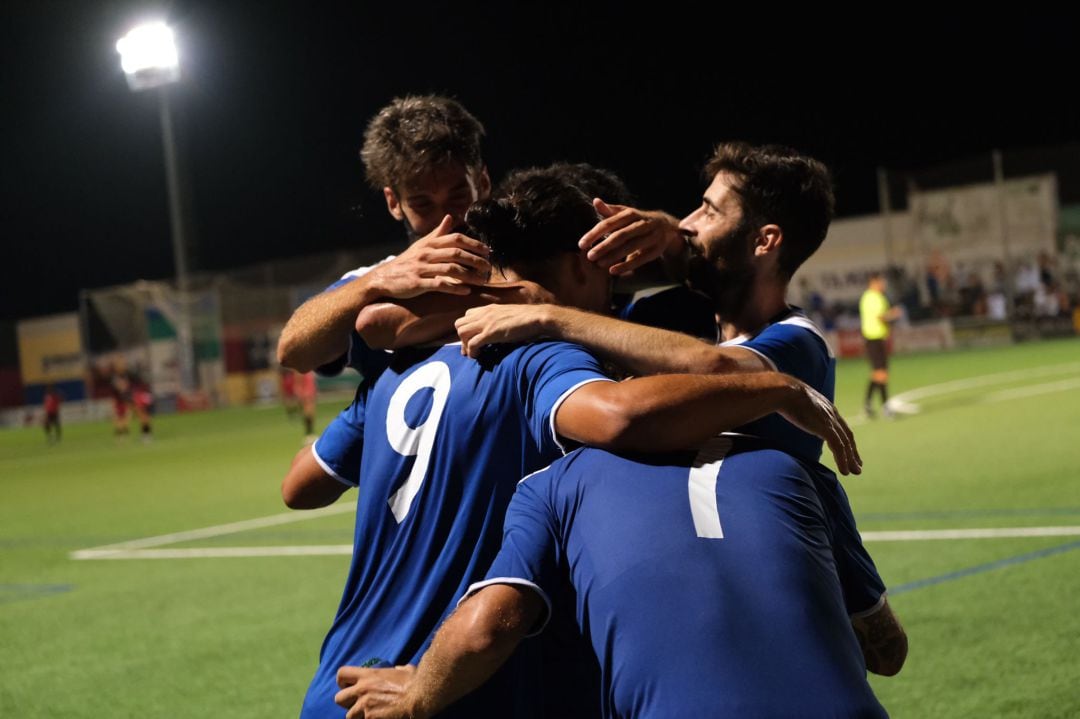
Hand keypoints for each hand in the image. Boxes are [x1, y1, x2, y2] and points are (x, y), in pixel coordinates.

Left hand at [335, 665, 420, 718]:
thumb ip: (396, 670)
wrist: (421, 697)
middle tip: (357, 706)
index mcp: (369, 675)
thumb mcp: (405, 670)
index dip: (343, 682)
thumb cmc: (415, 681)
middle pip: (339, 699)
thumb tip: (397, 670)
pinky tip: (380, 718)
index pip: (342, 674)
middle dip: (347, 704)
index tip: (349, 687)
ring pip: (349, 716)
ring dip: (358, 717)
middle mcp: (363, 690)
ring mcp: (365, 706)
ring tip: (371, 716)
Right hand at [368, 215, 490, 298]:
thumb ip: (437, 233)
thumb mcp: (421, 245)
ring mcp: (421, 268)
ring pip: (450, 269)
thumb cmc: (407, 261)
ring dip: (469, 275)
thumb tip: (450, 217)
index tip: (487, 251)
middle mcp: (426, 253)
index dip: (473, 244)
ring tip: (482, 281)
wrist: (383, 278)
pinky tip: (466, 291)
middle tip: (489, 267)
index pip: (455, 239)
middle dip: (475, 260)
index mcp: (429, 243)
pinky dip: (454, 288)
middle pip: (456, 253)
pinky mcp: (417, 283)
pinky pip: (439, 284)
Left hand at [455, 304, 552, 357]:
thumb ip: (498, 320)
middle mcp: (484, 314)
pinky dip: (472, 352)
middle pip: (459, 324)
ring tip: (474, 352)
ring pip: (461, 333)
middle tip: (470, 348)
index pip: (466, 315)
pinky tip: (478, 356)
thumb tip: (496, 331)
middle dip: (462, 338)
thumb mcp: (508, 315)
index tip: (471, 339)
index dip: (467, 329)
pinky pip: (472, 344)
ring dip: (465, 345)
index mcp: (488, 308)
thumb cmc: (527, 319)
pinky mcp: (490, 333)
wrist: (537, 317)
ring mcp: (486, 323)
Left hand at [578, 199, 682, 274]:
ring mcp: (651, 236)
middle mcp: (642, 223)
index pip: (609, 223)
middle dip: (604, 246)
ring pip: (631, 246)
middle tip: (589, 256)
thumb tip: (595, 201)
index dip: (595, 234)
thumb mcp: (624, 214)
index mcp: (630, 213)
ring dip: (614, 256)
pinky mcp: (656, 250)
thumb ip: (609, 211)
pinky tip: (612, 271)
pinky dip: (626, 265)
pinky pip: (640, 259)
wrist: (665, 226)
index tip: (581, 244)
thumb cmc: (637, 220)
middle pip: (621, 235)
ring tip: (599, 264)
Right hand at [777, 380, 861, 475]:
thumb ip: (800, 408)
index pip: (841, 426)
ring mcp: (830, 421)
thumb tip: (791, 410)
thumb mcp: (798, 401)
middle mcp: (832, 414)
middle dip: (853, 451)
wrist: (785, 390)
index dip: (846, 439)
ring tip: (855, 472)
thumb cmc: (784, 394)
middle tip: (858, 465)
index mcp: (826, 407)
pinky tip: (845, 472)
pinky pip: (839, 448)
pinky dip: (843, 461)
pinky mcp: (826, 428)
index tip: (849, 450)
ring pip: (845, 444)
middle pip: (847, 436)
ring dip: (851, 459)